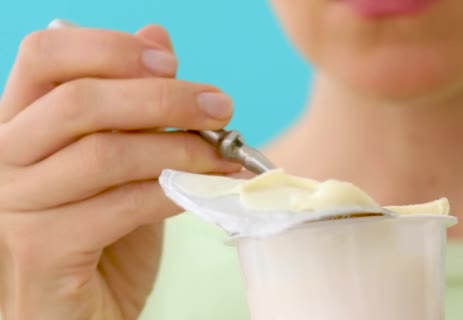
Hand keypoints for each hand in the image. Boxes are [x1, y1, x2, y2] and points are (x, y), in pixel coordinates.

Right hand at [0, 24, 240, 318]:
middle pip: (79, 101)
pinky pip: (120, 206)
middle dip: (163, 99)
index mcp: (21, 122)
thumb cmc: (104, 233)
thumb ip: (133, 104)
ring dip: (180, 151)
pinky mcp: (40, 250)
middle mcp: (5, 157)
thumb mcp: (123, 160)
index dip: (109, 48)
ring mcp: (15, 206)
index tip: (170, 62)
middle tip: (220, 107)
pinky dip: (174, 193)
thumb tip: (157, 36)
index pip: (44, 54)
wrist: (88, 310)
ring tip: (224, 155)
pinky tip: (207, 190)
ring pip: (105, 154)